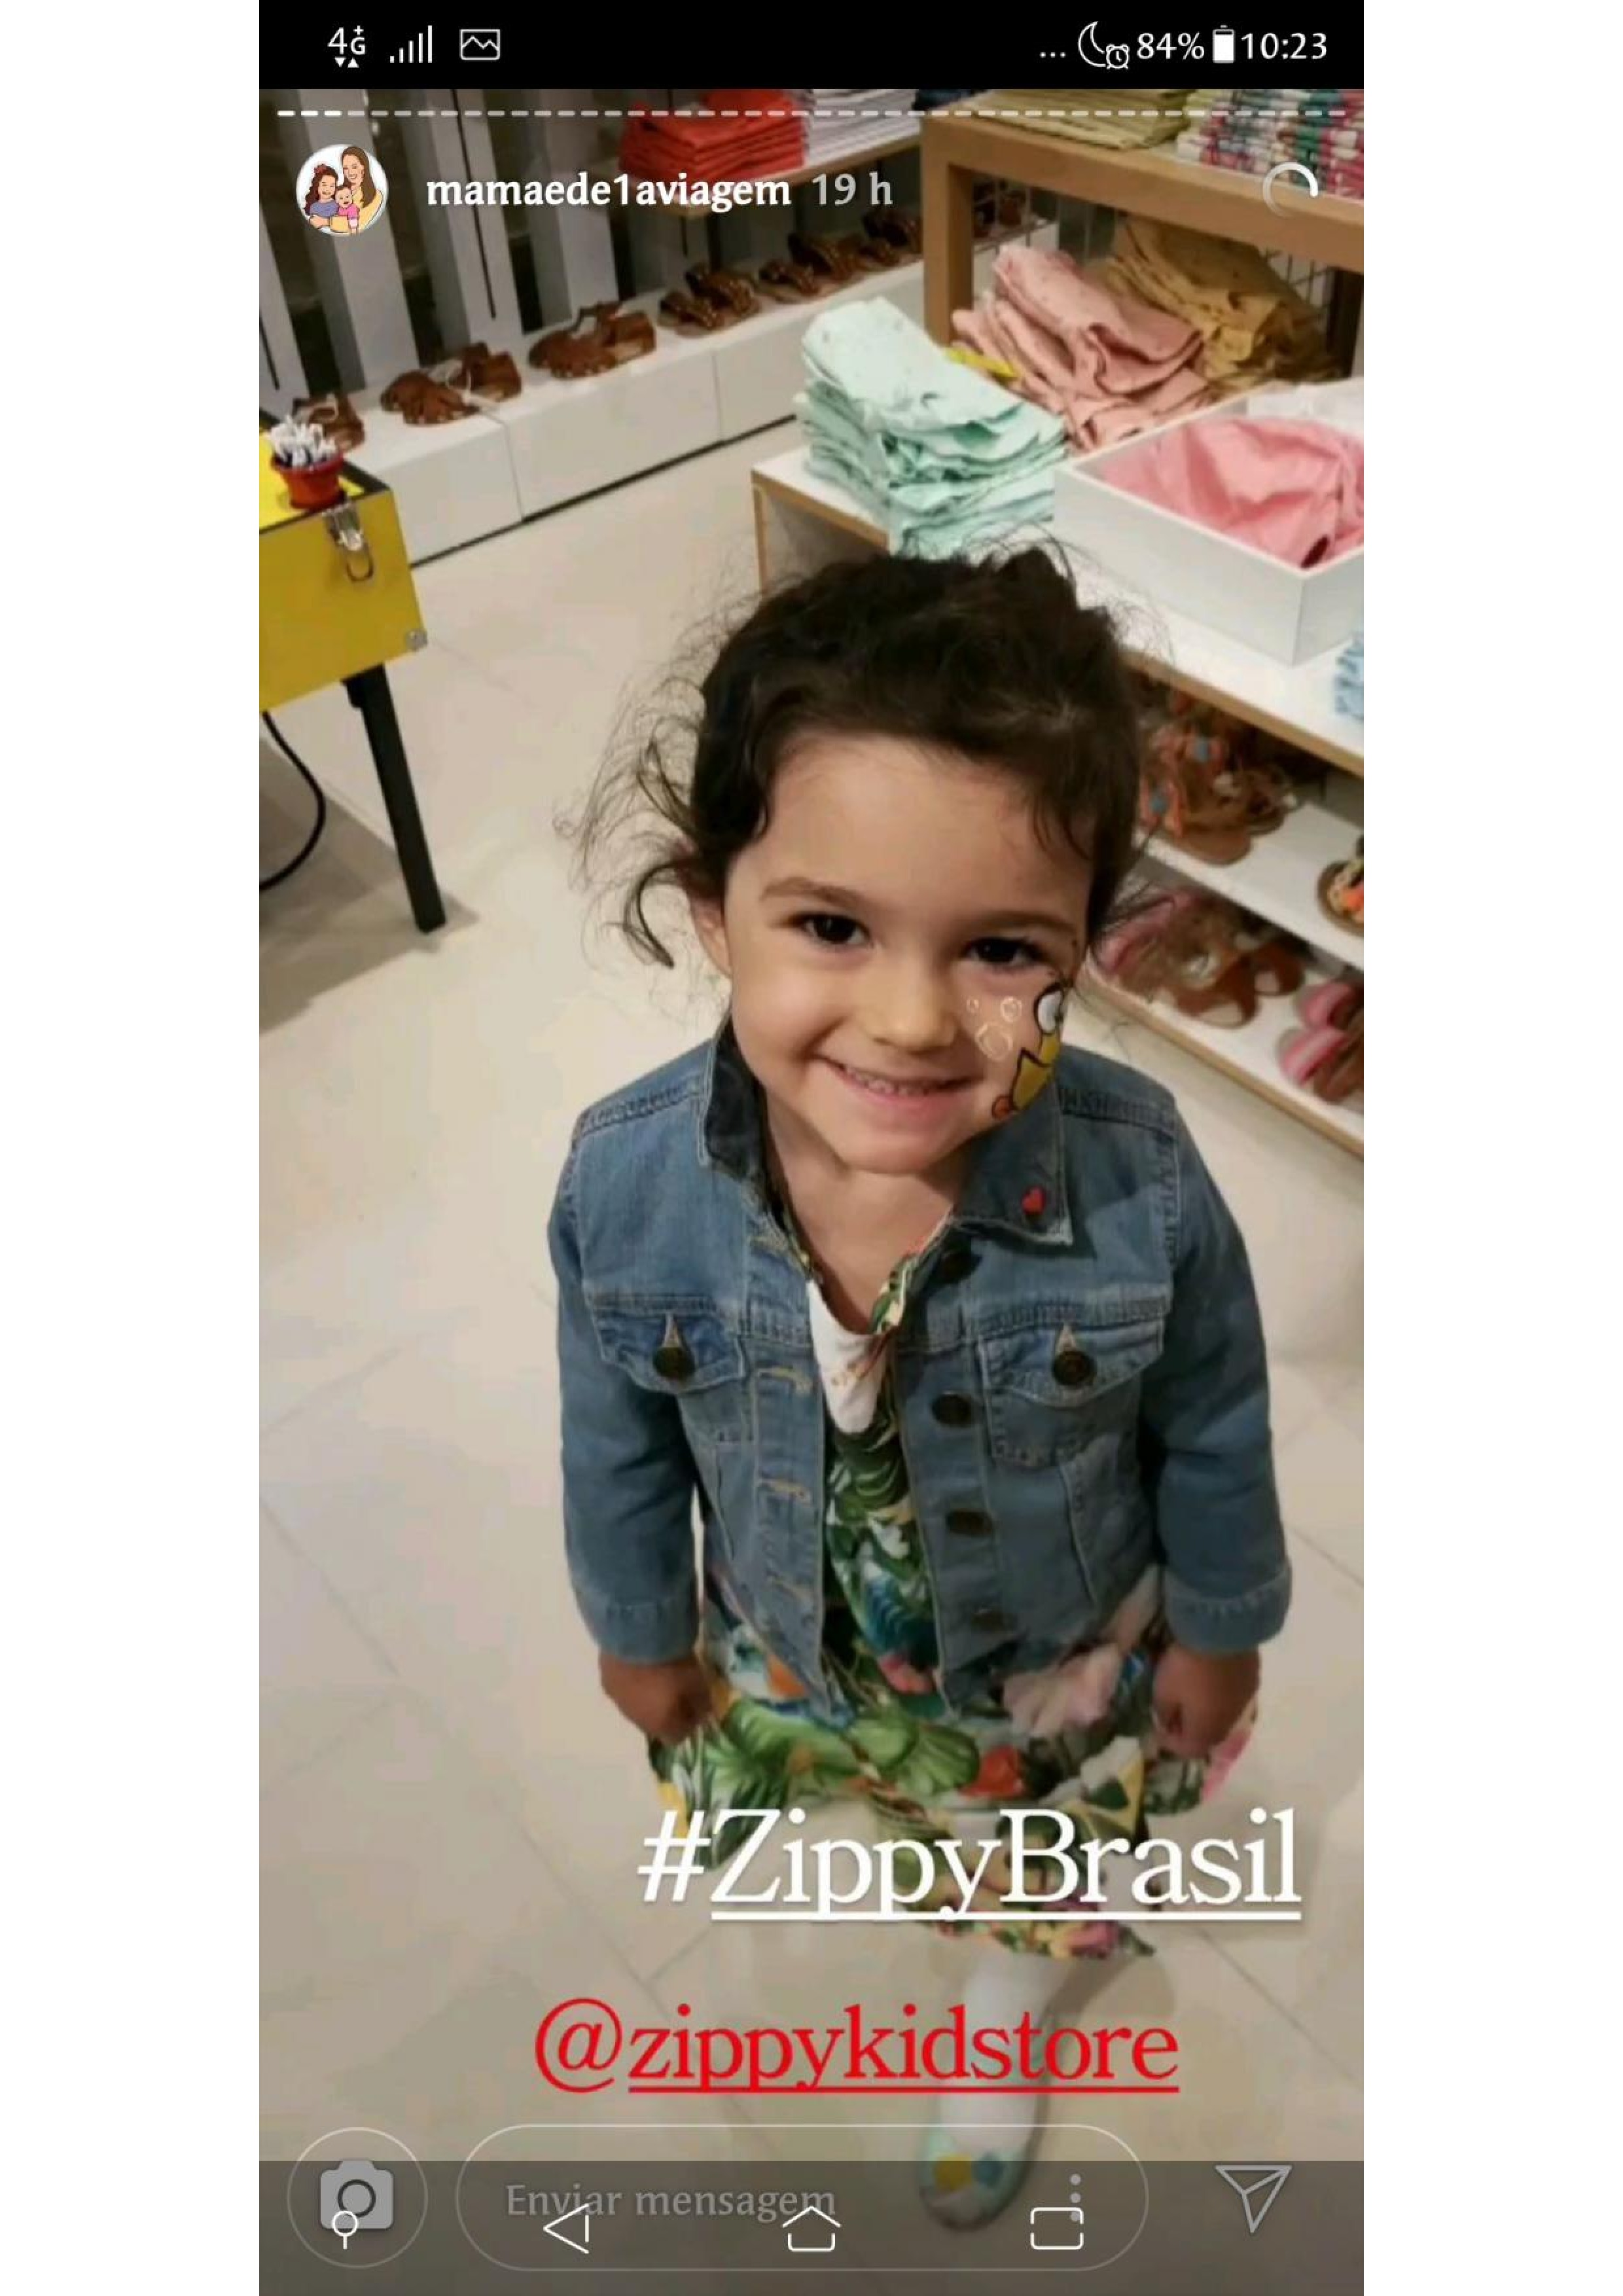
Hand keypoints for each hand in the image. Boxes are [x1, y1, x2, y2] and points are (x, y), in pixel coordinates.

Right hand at [599, 1652, 712, 1745]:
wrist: (634, 1636)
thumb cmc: (672, 1663)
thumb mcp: (698, 1681)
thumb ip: (702, 1701)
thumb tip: (703, 1711)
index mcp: (660, 1724)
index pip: (677, 1736)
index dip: (689, 1722)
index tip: (696, 1704)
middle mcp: (635, 1721)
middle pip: (655, 1724)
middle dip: (667, 1710)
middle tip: (677, 1687)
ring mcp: (618, 1703)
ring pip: (636, 1707)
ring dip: (646, 1696)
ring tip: (656, 1672)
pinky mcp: (605, 1683)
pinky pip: (622, 1689)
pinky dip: (631, 1681)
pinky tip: (639, 1662)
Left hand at [1152, 1643, 1258, 1757]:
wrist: (1222, 1633)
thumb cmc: (1187, 1667)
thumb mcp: (1163, 1691)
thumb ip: (1163, 1712)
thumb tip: (1166, 1723)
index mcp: (1206, 1731)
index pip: (1188, 1750)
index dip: (1170, 1742)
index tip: (1157, 1728)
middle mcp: (1229, 1723)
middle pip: (1208, 1736)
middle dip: (1189, 1729)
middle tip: (1174, 1714)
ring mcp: (1244, 1702)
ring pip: (1222, 1716)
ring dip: (1206, 1712)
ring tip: (1192, 1696)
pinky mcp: (1253, 1681)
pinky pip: (1232, 1697)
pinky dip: (1219, 1695)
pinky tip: (1210, 1680)